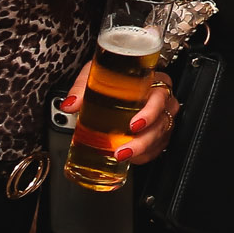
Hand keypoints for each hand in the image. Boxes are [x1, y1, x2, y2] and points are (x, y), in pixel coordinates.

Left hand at [58, 61, 178, 165]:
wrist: (124, 86)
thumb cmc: (118, 78)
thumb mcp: (98, 75)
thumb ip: (83, 88)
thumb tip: (70, 104)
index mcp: (153, 83)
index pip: (160, 96)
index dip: (150, 112)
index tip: (133, 124)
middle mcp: (163, 102)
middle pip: (161, 122)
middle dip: (143, 139)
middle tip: (123, 149)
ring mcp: (162, 119)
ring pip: (160, 137)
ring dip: (141, 149)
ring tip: (121, 155)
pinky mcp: (159, 133)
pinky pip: (157, 148)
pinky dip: (143, 155)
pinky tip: (130, 157)